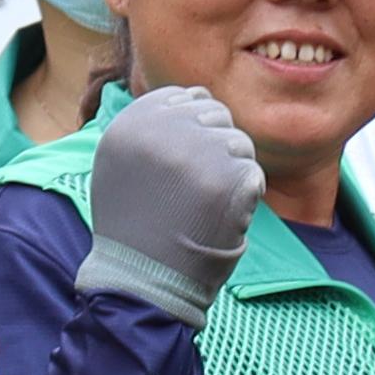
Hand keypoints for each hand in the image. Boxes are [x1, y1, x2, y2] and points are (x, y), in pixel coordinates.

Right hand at [75, 84, 262, 324]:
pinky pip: (254, 173)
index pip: (187, 97)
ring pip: (239, 142)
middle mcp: (163, 128)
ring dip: (231, 174)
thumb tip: (195, 95)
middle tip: (193, 190)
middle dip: (215, 148)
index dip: (195, 131)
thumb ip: (151, 126)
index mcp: (132, 121)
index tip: (181, 166)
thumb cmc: (135, 226)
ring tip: (202, 206)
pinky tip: (218, 219)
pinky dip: (245, 199)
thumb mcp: (120, 163)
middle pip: (217, 114)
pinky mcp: (229, 176)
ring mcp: (198, 150)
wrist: (144, 278)